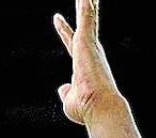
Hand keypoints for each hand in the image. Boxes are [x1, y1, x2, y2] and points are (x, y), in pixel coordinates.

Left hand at [53, 0, 123, 126]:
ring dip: (85, 2)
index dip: (64, 30)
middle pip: (84, 24)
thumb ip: (66, 93)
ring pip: (87, 15)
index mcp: (83, 64)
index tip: (56, 18)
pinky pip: (85, 15)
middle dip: (82, 8)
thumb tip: (62, 88)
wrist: (99, 107)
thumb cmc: (86, 109)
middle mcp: (90, 51)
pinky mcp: (86, 40)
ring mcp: (89, 45)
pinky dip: (84, 3)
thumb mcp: (70, 101)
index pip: (71, 42)